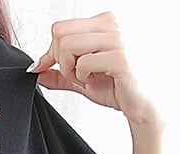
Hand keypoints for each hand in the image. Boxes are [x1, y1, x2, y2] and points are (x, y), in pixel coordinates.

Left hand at [27, 12, 159, 126]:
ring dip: (70, 70)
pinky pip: (82, 63)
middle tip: (75, 75)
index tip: (48, 67)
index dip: (51, 51)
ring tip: (86, 78)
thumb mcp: (83, 79)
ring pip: (67, 46)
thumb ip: (59, 74)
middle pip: (59, 34)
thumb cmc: (120, 88)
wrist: (144, 105)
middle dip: (59, 61)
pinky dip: (82, 78)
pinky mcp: (120, 56)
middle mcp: (112, 24)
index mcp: (104, 22)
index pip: (61, 28)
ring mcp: (118, 38)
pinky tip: (97, 81)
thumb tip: (36, 70)